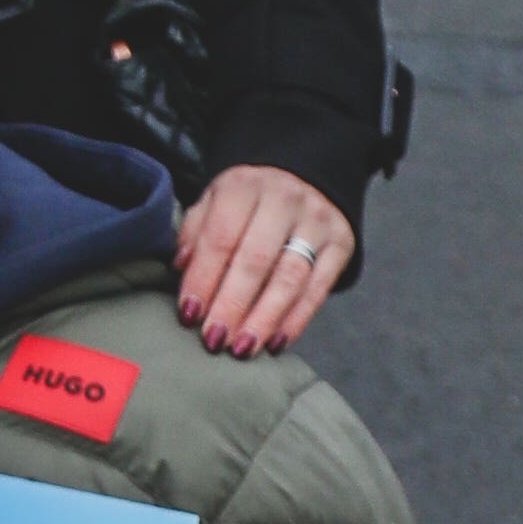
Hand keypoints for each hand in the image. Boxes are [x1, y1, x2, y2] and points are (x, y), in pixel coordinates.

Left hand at [176, 165, 351, 356]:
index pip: (220, 237)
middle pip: (256, 259)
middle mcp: (284, 199)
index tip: (189, 313)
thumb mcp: (214, 200)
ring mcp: (317, 221)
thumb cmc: (247, 201)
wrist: (303, 176)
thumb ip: (194, 232)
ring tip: (242, 347)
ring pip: (291, 276)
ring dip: (264, 318)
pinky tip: (275, 342)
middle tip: (214, 338)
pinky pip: (319, 287)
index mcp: (244, 186)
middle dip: (232, 304)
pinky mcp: (341, 243)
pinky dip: (297, 319)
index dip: (203, 279)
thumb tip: (181, 268)